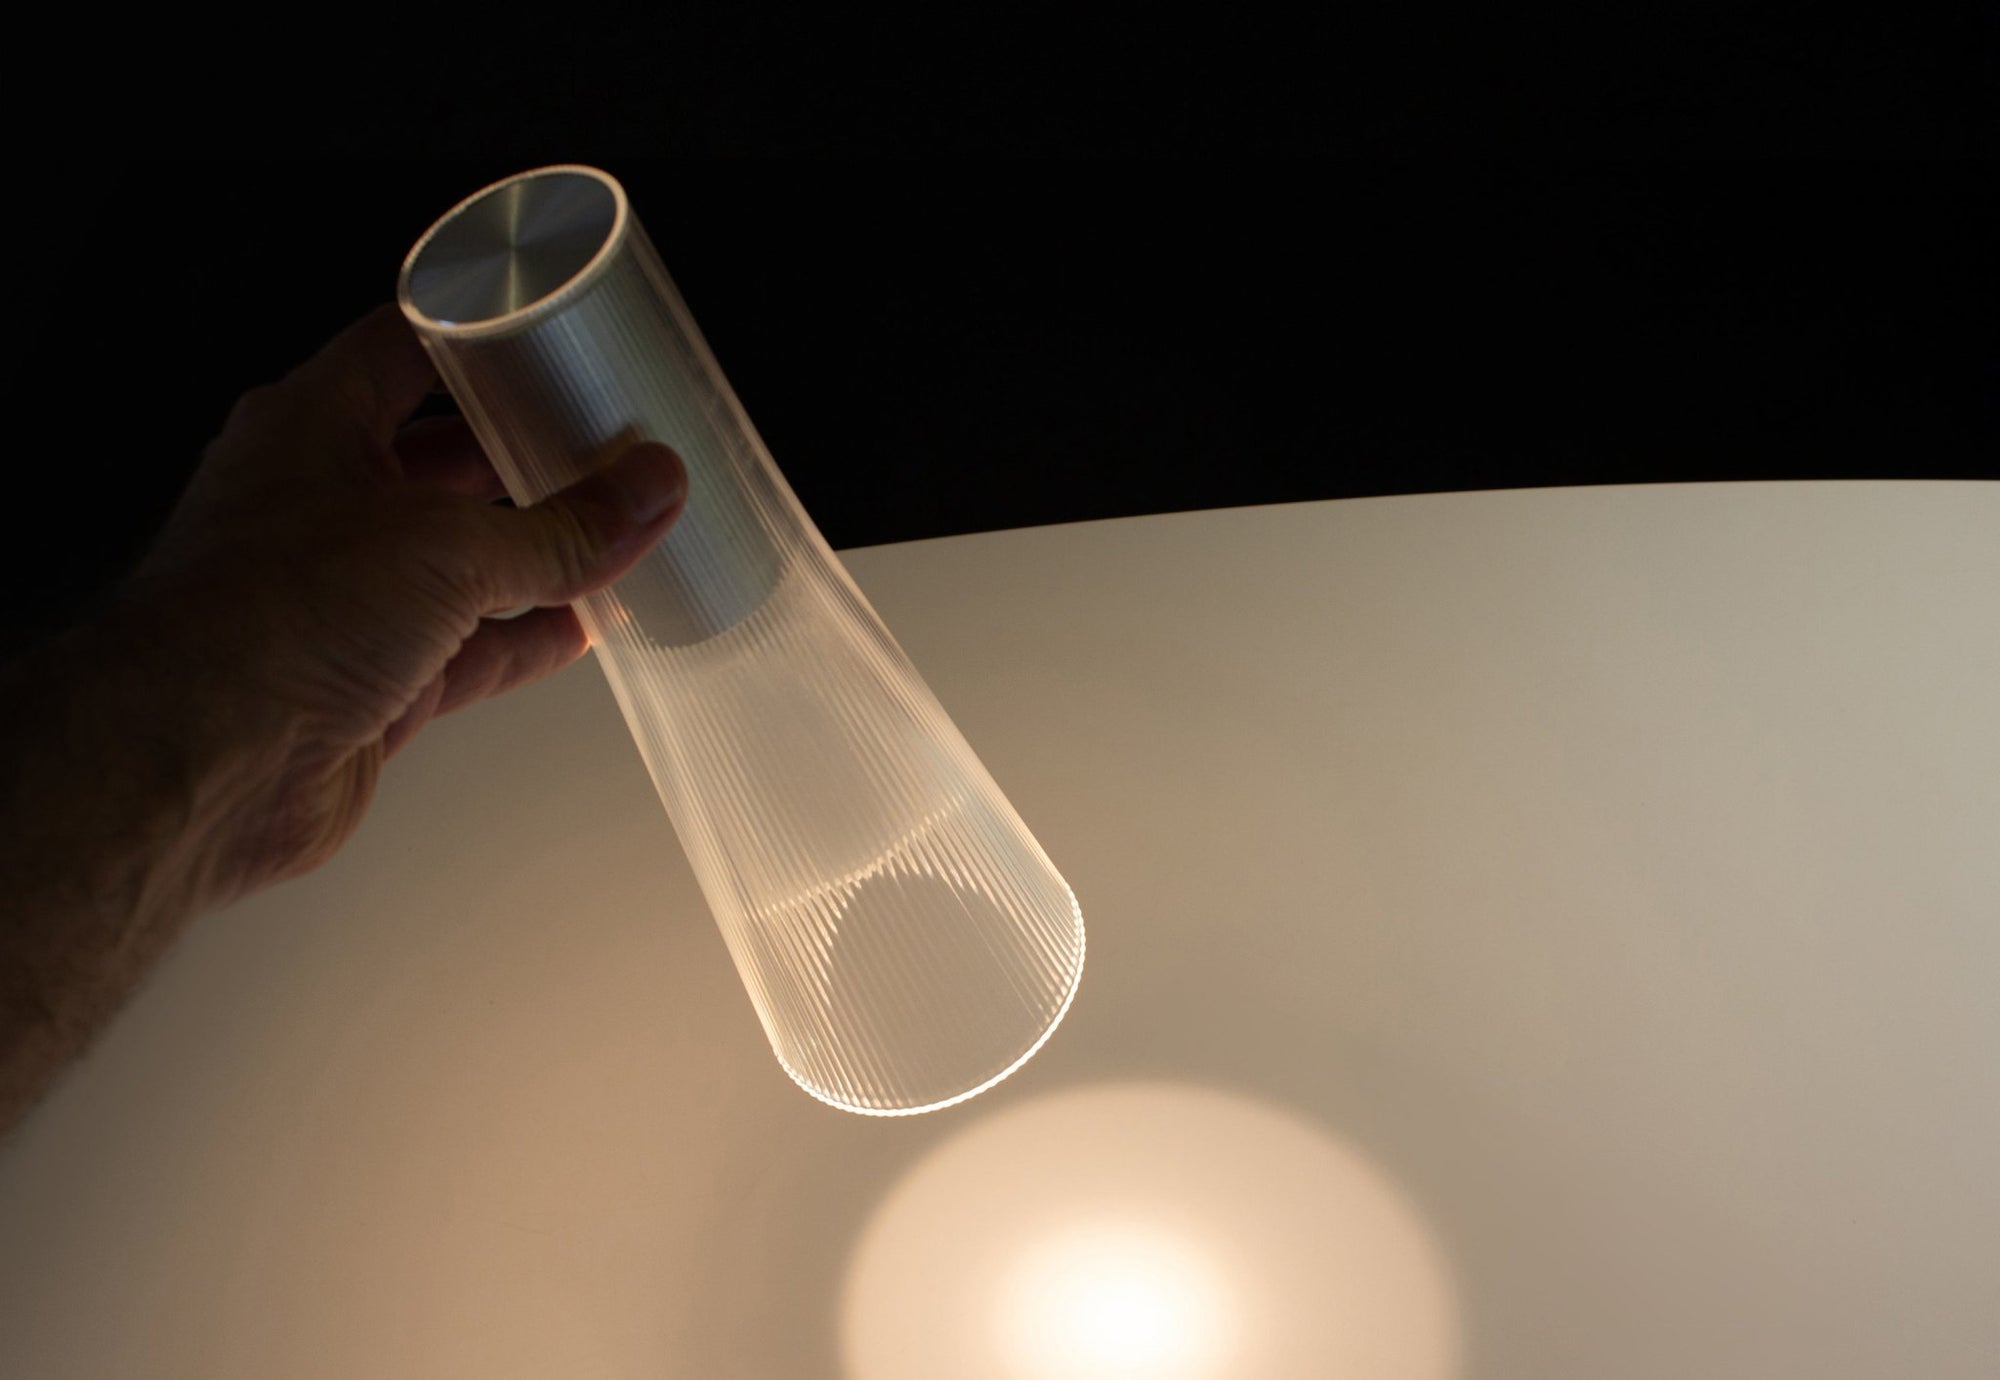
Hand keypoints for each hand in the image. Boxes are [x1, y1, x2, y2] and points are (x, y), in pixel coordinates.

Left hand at [121, 302, 688, 900]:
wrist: (196, 767)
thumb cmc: (264, 623)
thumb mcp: (449, 547)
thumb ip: (562, 527)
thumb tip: (645, 491)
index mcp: (315, 427)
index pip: (407, 352)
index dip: (483, 343)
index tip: (556, 342)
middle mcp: (323, 503)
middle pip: (448, 460)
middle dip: (530, 458)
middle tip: (613, 452)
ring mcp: (345, 596)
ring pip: (465, 562)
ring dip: (540, 555)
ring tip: (621, 536)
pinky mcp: (370, 680)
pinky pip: (469, 649)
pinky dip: (529, 638)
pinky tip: (586, 628)